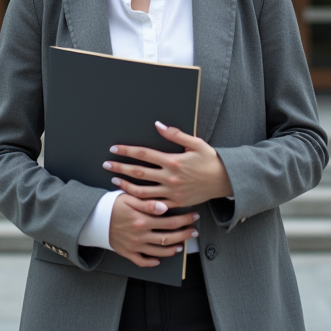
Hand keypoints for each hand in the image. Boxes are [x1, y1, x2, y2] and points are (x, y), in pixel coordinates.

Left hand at [104, 121, 234, 207]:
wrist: (224, 180)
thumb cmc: (210, 160)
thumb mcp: (195, 143)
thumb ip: (175, 134)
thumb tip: (158, 125)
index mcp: (173, 161)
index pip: (144, 154)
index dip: (127, 151)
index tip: (114, 149)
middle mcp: (170, 177)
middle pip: (139, 172)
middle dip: (120, 168)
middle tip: (106, 165)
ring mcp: (172, 192)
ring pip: (143, 191)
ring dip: (126, 186)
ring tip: (114, 181)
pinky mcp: (175, 202)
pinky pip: (154, 205)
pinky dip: (140, 202)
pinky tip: (131, 198)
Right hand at [109, 193, 200, 267]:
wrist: (93, 218)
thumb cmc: (112, 205)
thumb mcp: (129, 198)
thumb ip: (147, 203)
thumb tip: (165, 207)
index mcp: (142, 220)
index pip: (170, 222)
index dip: (184, 220)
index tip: (194, 216)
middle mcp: (140, 235)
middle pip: (168, 238)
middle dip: (184, 234)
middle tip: (194, 232)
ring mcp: (134, 246)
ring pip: (159, 251)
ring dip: (172, 249)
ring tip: (181, 245)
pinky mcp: (126, 253)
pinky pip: (142, 261)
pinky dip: (152, 262)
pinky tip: (159, 259)